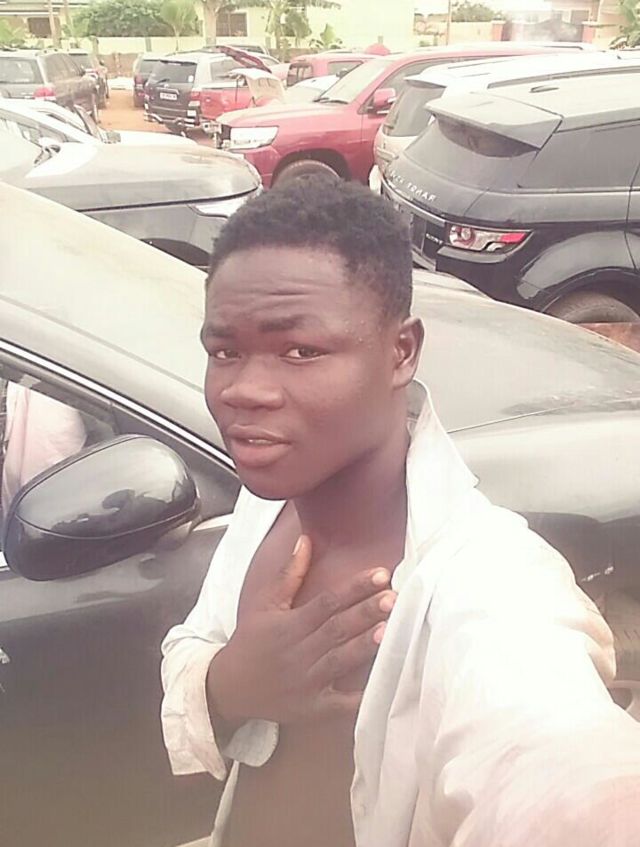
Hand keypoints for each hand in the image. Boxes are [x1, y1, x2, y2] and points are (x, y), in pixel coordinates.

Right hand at [206, 536, 395, 726]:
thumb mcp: (265, 604)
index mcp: (290, 625)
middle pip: (337, 629)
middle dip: (366, 613)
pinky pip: (340, 704)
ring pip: (340, 661)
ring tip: (390, 630)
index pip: (327, 602)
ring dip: (365, 646)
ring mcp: (307, 682)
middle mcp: (300, 652)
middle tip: (393, 597)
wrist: (231, 688)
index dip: (353, 588)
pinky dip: (360, 698)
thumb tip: (306, 540)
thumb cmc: (252, 641)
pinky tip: (382, 683)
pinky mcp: (313, 708)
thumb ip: (288, 574)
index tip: (380, 574)